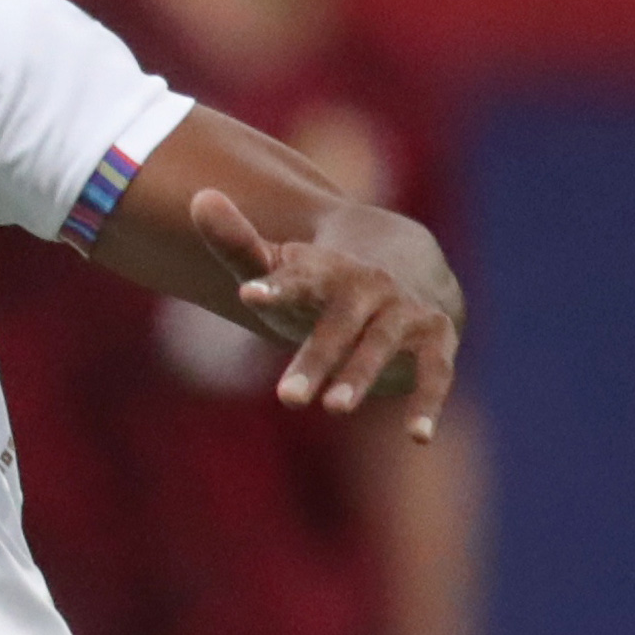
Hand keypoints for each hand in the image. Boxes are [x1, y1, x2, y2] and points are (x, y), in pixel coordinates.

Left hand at [191, 188, 463, 440]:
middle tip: (287, 399)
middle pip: (340, 322)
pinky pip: (434, 372)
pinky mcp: (435, 340)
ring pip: (382, 345)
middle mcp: (370, 287)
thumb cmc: (322, 283)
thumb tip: (198, 197)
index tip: (250, 295)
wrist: (406, 271)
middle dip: (316, 358)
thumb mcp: (281, 266)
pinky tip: (419, 437)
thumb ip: (237, 244)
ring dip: (361, 375)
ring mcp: (405, 312)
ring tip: (334, 409)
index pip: (300, 277)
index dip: (278, 286)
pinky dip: (428, 401)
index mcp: (328, 270)